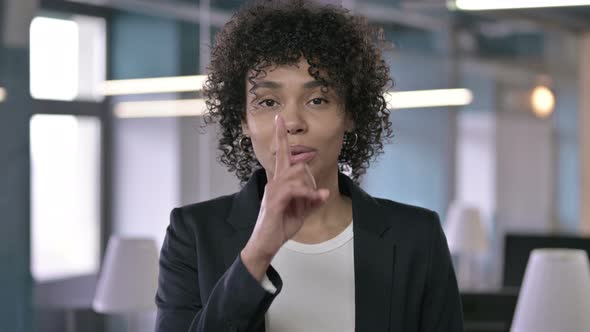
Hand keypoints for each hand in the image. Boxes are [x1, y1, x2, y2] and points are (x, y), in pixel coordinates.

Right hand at [241, 114, 329, 280]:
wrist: (265, 244)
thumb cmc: (280, 226)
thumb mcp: (302, 212)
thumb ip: (313, 201)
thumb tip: (325, 193)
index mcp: (280, 181)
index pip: (281, 154)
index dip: (280, 136)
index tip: (279, 118)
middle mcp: (275, 181)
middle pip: (299, 165)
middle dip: (311, 179)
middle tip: (311, 198)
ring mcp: (273, 190)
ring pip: (298, 175)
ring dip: (310, 189)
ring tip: (309, 202)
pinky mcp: (274, 201)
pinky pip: (296, 189)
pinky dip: (309, 194)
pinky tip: (315, 200)